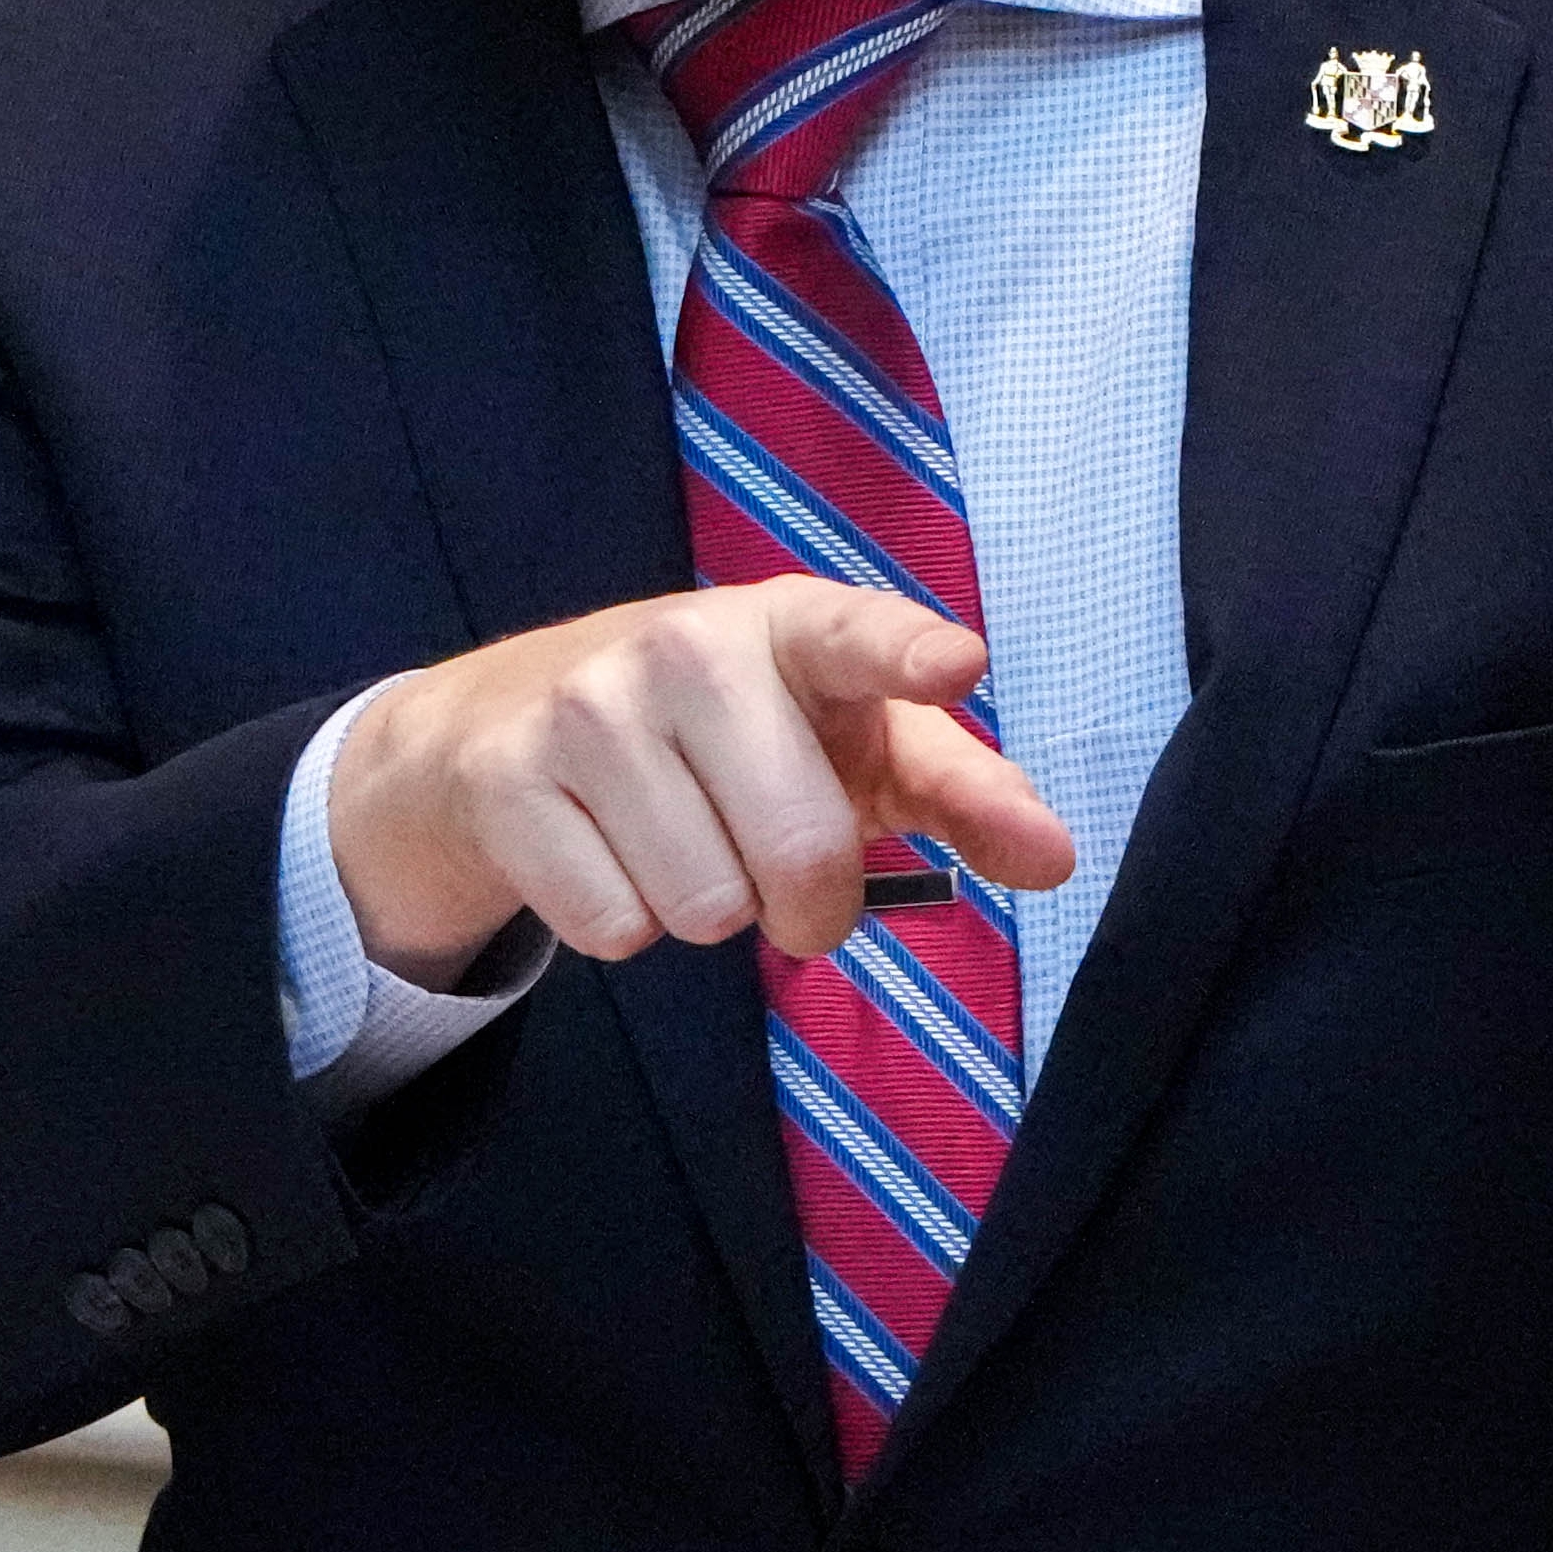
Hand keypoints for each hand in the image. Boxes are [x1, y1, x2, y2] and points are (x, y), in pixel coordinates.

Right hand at [326, 577, 1074, 980]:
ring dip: (706, 913)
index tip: (954, 666)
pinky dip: (622, 921)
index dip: (908, 654)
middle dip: (807, 909)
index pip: (857, 634)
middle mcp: (686, 646)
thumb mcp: (847, 743)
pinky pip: (613, 926)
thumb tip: (1053, 858)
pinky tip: (605, 859)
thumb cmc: (722, 737)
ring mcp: (586, 708)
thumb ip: (959, 793)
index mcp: (791, 626)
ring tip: (680, 852)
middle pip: (801, 851)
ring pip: (703, 906)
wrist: (499, 727)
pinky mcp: (508, 779)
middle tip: (777, 878)